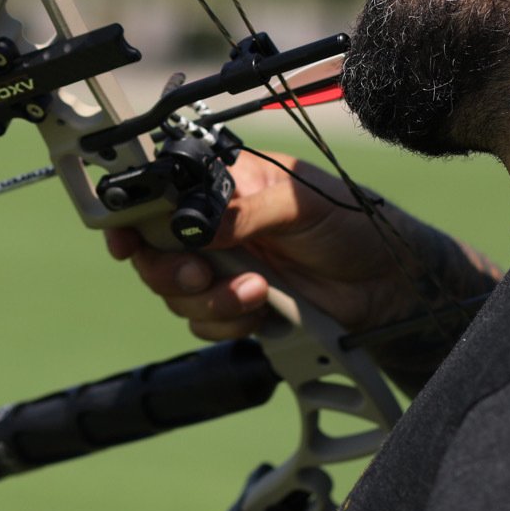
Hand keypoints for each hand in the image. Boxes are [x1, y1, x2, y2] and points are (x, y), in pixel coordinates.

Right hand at [104, 151, 498, 346]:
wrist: (385, 284)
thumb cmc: (350, 225)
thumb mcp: (298, 202)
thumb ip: (246, 208)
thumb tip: (198, 223)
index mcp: (221, 187)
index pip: (155, 196)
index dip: (127, 217)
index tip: (124, 238)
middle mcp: (212, 228)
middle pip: (151, 252)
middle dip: (170, 270)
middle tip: (202, 272)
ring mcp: (220, 269)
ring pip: (174, 293)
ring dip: (208, 299)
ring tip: (254, 290)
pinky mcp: (234, 308)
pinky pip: (202, 323)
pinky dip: (227, 322)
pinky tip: (260, 308)